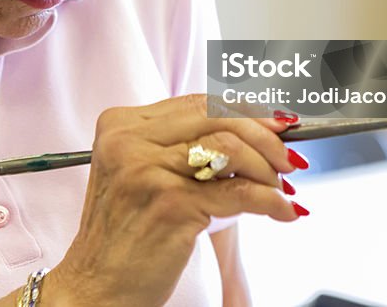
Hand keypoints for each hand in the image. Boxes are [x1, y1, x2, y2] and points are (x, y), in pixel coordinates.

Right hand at [45, 94, 305, 305]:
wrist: (97, 285)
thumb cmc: (125, 235)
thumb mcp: (142, 175)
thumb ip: (182, 147)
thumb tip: (253, 133)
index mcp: (121, 125)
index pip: (195, 102)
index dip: (243, 110)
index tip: (276, 124)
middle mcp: (129, 140)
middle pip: (215, 115)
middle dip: (264, 135)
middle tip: (288, 156)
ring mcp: (148, 169)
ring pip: (229, 147)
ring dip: (267, 169)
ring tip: (279, 189)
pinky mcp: (171, 203)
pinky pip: (238, 192)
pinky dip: (270, 201)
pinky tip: (283, 211)